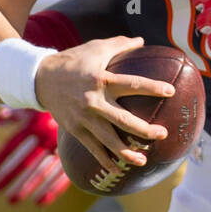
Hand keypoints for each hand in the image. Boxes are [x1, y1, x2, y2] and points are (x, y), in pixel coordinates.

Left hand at [0, 108, 69, 205]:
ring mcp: (63, 150)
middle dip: (9, 176)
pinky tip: (39, 203)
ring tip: (11, 200)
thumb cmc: (55, 110)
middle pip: (26, 161)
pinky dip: (52, 191)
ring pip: (41, 172)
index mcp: (36, 126)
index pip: (14, 144)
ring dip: (26, 187)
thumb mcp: (35, 108)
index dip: (0, 158)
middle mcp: (48, 138)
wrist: (87, 111)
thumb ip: (15, 114)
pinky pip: (63, 178)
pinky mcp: (76, 159)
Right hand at [33, 35, 173, 170]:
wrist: (40, 78)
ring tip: (143, 160)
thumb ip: (120, 45)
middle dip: (144, 129)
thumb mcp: (95, 48)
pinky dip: (105, 161)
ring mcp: (83, 118)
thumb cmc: (73, 61)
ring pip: (108, 139)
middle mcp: (93, 101)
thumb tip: (142, 41)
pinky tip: (118, 170)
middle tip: (162, 134)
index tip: (170, 91)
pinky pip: (92, 148)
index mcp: (101, 79)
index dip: (152, 87)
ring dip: (126, 152)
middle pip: (122, 119)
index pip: (132, 84)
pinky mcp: (75, 129)